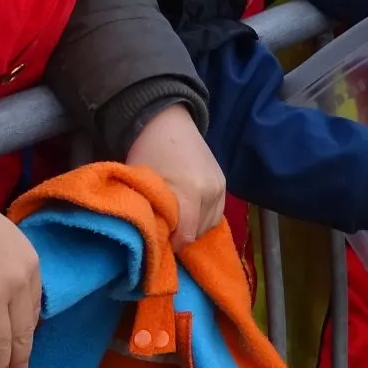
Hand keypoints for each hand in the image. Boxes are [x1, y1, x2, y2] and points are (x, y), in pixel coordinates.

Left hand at [125, 103, 226, 248]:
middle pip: (198, 233)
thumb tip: (155, 240)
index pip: (185, 236)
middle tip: (163, 234)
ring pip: (209, 226)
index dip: (170, 246)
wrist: (167, 120)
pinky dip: (203, 220)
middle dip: (181, 238)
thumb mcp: (144, 184)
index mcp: (190, 191)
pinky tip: (188, 216)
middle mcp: (211, 191)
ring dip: (193, 230)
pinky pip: (217, 214)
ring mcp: (221, 187)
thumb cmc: (148, 152)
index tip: (157, 244)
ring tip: (175, 225)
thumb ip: (152, 214)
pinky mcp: (224, 184)